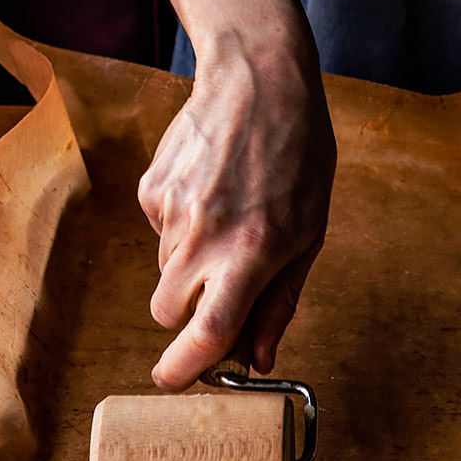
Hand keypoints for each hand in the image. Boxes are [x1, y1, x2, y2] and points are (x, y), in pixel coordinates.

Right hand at [138, 40, 335, 389]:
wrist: (258, 80)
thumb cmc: (299, 157)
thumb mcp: (310, 233)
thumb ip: (281, 301)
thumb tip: (258, 359)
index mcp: (251, 252)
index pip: (206, 332)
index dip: (186, 369)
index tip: (175, 381)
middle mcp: (203, 235)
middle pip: (166, 311)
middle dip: (186, 313)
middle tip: (221, 285)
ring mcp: (170, 210)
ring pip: (164, 269)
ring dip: (190, 262)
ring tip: (228, 215)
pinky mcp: (150, 188)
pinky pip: (158, 230)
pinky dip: (181, 224)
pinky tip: (210, 189)